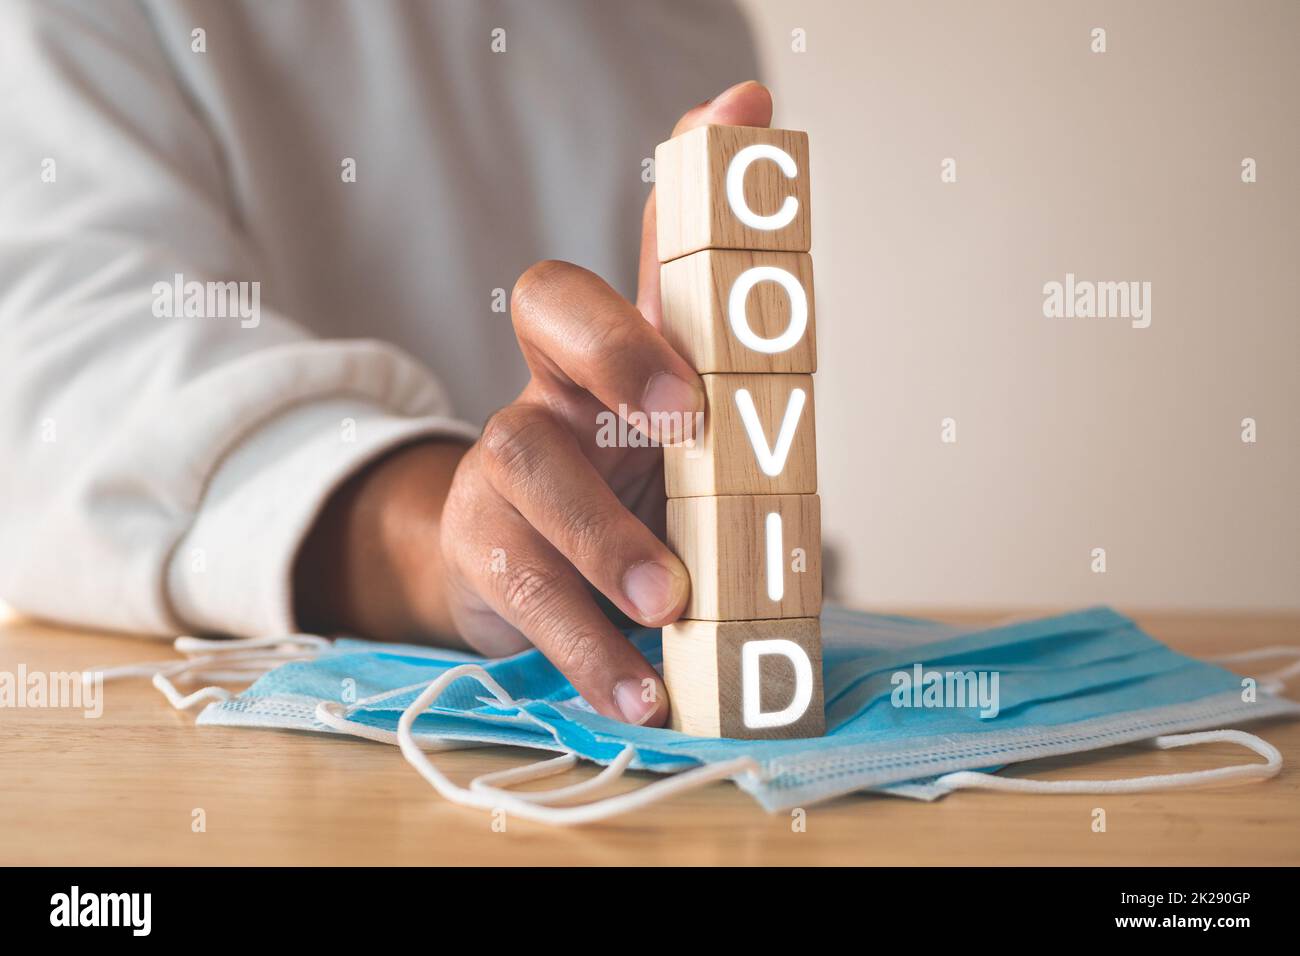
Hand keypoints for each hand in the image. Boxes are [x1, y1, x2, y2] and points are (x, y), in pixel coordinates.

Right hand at [295, 81, 774, 725]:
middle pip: (550, 305)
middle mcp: (555, 383)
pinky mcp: (481, 549)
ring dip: (609, 536)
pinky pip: (526, 589)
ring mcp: (505, 461)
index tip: (737, 135)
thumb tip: (800, 325)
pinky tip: (641, 695)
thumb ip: (735, 388)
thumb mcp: (684, 447)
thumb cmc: (626, 500)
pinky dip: (589, 649)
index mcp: (618, 351)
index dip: (681, 187)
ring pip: (532, 466)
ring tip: (671, 607)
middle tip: (691, 419)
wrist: (518, 579)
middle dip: (622, 339)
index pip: (640, 241)